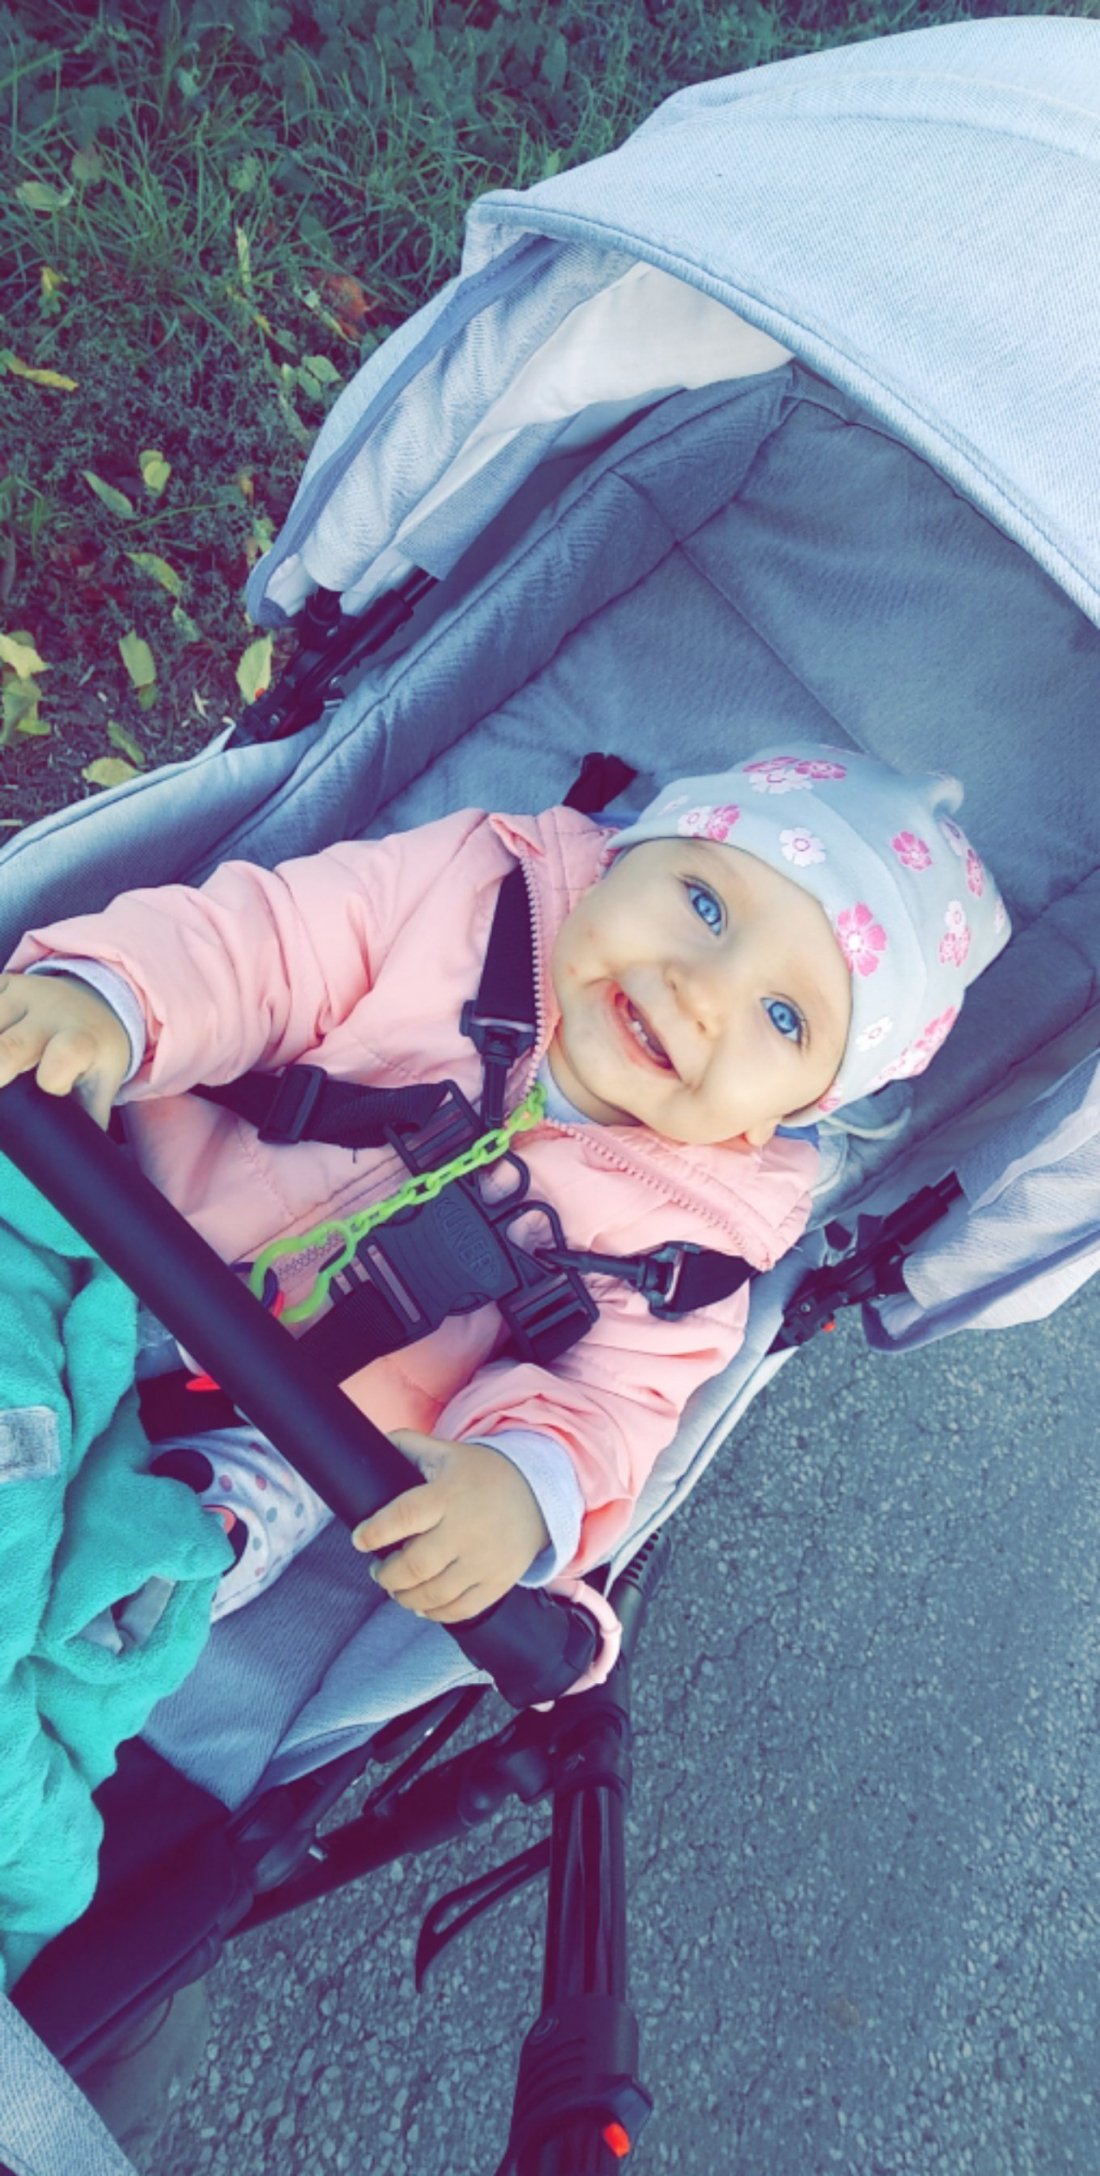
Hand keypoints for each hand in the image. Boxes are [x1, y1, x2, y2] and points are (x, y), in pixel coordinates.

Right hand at [0, 971, 130, 1129]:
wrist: (97, 1001)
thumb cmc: (94, 1054)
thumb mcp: (102, 1083)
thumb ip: (88, 1118)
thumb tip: (74, 1160)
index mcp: (81, 1039)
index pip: (62, 1058)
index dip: (51, 1081)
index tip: (49, 1092)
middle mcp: (51, 1013)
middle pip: (7, 1048)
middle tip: (2, 1083)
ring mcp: (22, 994)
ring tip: (2, 1071)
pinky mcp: (3, 984)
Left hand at [352, 1431, 550, 1623]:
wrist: (538, 1494)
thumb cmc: (482, 1474)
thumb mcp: (447, 1452)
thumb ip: (408, 1446)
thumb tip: (373, 1444)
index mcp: (448, 1494)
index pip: (404, 1516)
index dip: (375, 1531)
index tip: (359, 1539)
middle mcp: (467, 1529)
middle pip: (416, 1565)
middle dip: (387, 1575)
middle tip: (378, 1570)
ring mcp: (485, 1560)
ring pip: (435, 1594)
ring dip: (405, 1597)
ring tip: (396, 1589)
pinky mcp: (498, 1581)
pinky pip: (461, 1610)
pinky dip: (435, 1614)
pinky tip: (422, 1605)